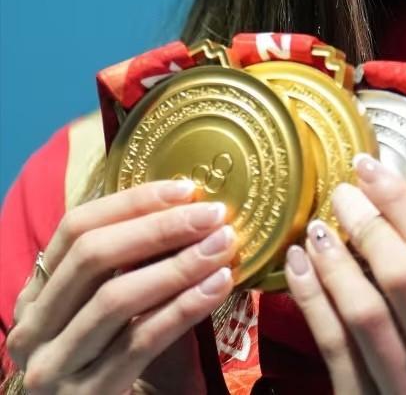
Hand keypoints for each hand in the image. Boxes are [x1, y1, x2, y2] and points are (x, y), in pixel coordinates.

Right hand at [6, 180, 235, 393]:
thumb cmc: (116, 356)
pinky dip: (183, 309)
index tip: (187, 189)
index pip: (77, 227)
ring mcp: (53, 366)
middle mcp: (33, 328)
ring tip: (222, 246)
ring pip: (116, 298)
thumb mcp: (110, 304)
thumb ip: (131, 261)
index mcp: (36, 293)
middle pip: (94, 257)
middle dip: (160, 229)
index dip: (131, 202)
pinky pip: (140, 341)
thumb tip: (188, 205)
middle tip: (214, 214)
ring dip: (178, 266)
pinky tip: (218, 287)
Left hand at [284, 155, 405, 393]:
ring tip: (316, 228)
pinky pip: (334, 346)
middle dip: (369, 226)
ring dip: (335, 262)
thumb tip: (387, 203)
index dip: (403, 205)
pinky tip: (297, 267)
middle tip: (341, 194)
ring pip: (366, 315)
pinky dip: (312, 298)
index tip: (371, 169)